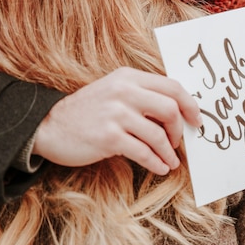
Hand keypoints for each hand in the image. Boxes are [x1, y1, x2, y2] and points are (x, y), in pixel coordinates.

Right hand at [32, 67, 202, 174]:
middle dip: (179, 130)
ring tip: (171, 162)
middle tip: (178, 142)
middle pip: (170, 109)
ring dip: (169, 153)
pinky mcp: (108, 137)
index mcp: (128, 77)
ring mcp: (115, 114)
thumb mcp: (114, 91)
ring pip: (158, 135)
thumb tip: (178, 113)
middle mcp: (123, 91)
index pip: (172, 86)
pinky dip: (156, 163)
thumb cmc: (88, 112)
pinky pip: (143, 152)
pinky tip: (160, 168)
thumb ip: (142, 95)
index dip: (190, 105)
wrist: (48, 126)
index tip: (196, 120)